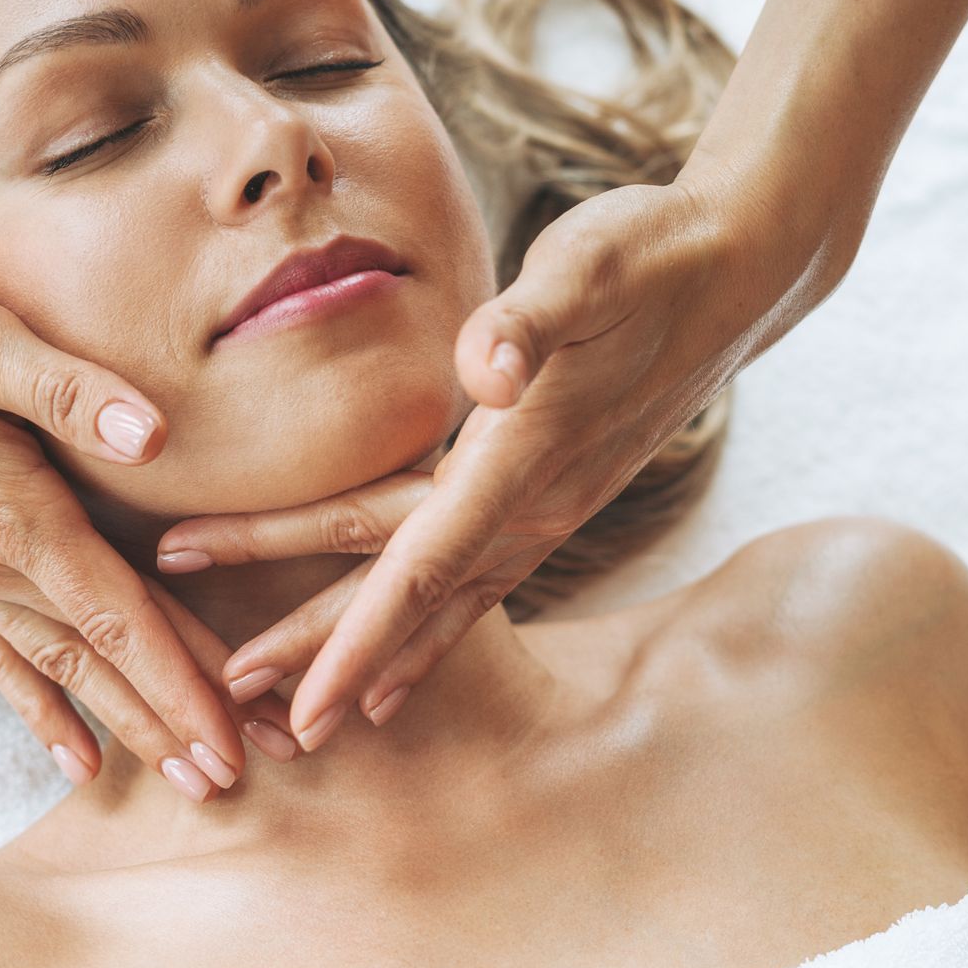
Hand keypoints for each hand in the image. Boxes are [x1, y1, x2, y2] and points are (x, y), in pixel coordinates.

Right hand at [0, 247, 295, 798]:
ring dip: (126, 727)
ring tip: (184, 780)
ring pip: (58, 673)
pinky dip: (40, 714)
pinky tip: (74, 761)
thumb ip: (65, 389)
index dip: (183, 682)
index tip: (233, 742)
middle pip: (100, 662)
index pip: (118, 618)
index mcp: (12, 513)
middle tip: (236, 781)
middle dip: (174, 723)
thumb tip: (152, 435)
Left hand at [154, 174, 817, 749]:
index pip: (422, 564)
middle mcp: (539, 503)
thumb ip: (531, 320)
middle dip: (317, 649)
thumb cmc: (651, 256)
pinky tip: (397, 674)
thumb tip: (489, 373)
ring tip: (296, 712)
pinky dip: (427, 636)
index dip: (355, 637)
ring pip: (439, 602)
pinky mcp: (554, 498)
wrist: (737, 271)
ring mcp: (551, 508)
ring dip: (365, 656)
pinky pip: (476, 587)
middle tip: (230, 698)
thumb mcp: (588, 264)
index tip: (297, 700)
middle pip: (407, 593)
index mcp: (526, 454)